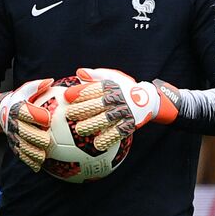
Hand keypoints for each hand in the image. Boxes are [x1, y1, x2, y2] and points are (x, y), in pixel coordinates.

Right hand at [0, 78, 52, 170]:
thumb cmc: (19, 100)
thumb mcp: (25, 90)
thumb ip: (37, 87)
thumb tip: (51, 81)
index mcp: (16, 108)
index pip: (24, 112)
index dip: (35, 116)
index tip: (47, 118)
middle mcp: (12, 124)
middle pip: (22, 131)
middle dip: (34, 137)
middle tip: (46, 140)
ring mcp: (12, 136)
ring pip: (21, 146)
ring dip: (31, 152)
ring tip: (43, 156)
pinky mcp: (14, 146)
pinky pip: (21, 156)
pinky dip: (29, 161)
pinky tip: (39, 166)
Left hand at [63, 68, 179, 150]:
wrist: (148, 99)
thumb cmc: (123, 87)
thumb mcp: (112, 77)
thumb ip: (94, 75)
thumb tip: (79, 72)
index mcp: (111, 87)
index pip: (93, 88)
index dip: (79, 92)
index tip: (66, 96)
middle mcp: (117, 99)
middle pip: (98, 104)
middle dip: (82, 109)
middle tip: (70, 114)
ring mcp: (123, 113)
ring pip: (106, 120)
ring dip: (92, 125)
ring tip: (80, 129)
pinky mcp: (129, 125)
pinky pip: (117, 133)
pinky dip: (107, 139)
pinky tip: (97, 143)